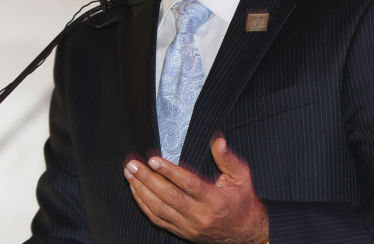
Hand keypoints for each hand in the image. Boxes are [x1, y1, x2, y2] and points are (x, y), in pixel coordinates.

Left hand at [123, 136, 268, 242]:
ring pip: (159, 209)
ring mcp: (188, 225)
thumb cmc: (241, 200)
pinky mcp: (181, 231)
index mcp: (215, 200)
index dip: (170, 171)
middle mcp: (200, 215)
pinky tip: (136, 190)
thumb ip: (227, 158)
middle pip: (168, 196)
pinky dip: (144, 204)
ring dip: (141, 190)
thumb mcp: (241, 176)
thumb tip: (217, 140)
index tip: (153, 159)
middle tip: (133, 164)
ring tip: (130, 173)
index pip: (189, 184)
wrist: (243, 232)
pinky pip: (157, 219)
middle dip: (147, 179)